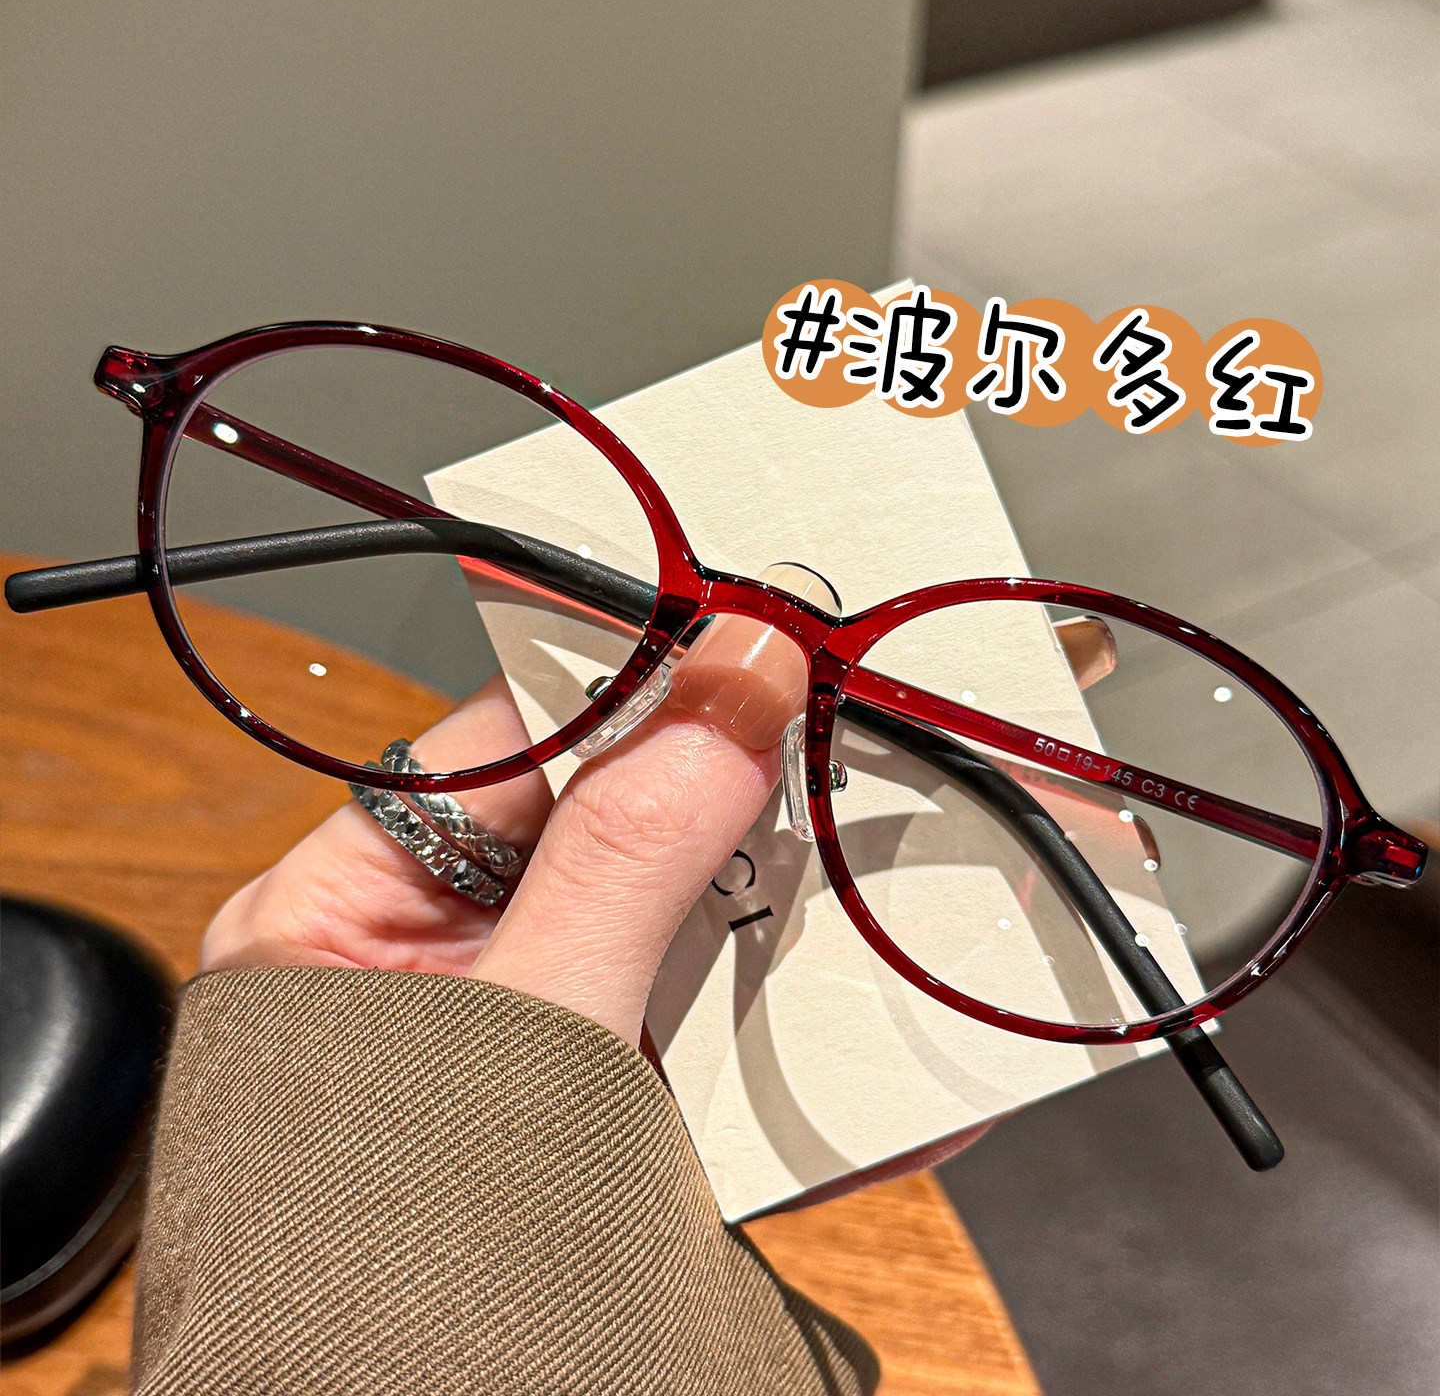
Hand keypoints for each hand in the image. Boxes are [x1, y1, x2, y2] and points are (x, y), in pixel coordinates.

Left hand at [202, 612, 1118, 1046]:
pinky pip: (722, 1060)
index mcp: (349, 914)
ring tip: (918, 883)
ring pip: (692, 944)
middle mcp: (444, 966)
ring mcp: (537, 1048)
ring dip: (804, 938)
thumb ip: (624, 857)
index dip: (647, 679)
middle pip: (621, 831)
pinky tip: (902, 1060)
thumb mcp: (519, 1040)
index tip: (766, 640)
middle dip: (755, 812)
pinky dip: (812, 1064)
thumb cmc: (387, 1294)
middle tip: (869, 753)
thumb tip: (726, 685)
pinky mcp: (611, 1129)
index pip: (515, 740)